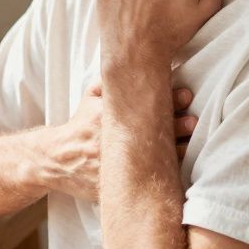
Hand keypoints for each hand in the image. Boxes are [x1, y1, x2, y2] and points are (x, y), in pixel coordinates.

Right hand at [36, 83, 197, 201]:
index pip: (139, 105)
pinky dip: (159, 179)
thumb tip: (131, 61)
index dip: (165, 100)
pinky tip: (177, 173)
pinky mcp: (112, 186)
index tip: (186, 95)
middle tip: (193, 121)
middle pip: (147, 133)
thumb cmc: (78, 126)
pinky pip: (139, 183)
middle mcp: (107, 141)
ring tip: (190, 145)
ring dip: (173, 153)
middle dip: (173, 127)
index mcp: (103, 116)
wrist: (55, 160)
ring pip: (148, 160)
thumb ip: (109, 82)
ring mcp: (110, 165)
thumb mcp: (89, 98)